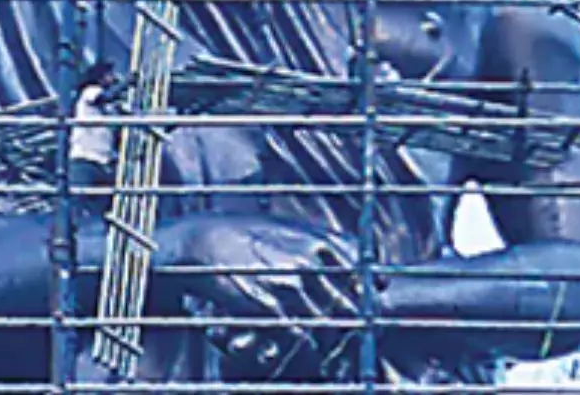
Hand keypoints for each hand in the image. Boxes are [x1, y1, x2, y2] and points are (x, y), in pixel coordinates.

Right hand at [168, 215, 366, 380]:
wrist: (203, 241)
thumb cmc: (244, 233)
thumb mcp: (286, 227)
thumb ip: (317, 240)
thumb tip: (347, 250)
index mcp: (315, 239)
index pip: (360, 266)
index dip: (370, 284)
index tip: (375, 295)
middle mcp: (308, 260)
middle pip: (350, 299)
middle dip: (357, 318)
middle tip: (361, 331)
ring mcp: (290, 284)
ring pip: (329, 322)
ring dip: (335, 339)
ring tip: (338, 348)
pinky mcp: (269, 307)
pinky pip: (301, 337)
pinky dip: (310, 349)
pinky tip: (310, 352)